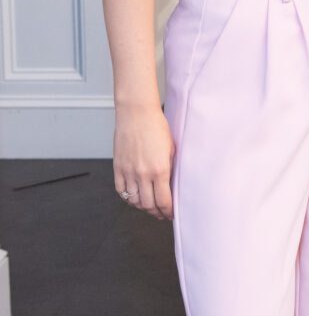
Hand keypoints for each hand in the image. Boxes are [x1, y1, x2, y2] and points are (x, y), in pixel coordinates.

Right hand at [113, 103, 174, 219]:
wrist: (136, 114)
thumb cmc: (156, 126)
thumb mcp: (171, 148)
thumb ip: (170, 168)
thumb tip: (171, 185)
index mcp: (160, 170)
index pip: (164, 201)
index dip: (168, 211)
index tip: (170, 214)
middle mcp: (143, 174)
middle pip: (149, 205)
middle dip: (156, 213)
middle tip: (161, 214)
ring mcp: (129, 172)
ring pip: (134, 201)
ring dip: (143, 208)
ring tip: (149, 208)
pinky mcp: (118, 168)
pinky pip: (121, 191)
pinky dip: (128, 198)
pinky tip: (134, 198)